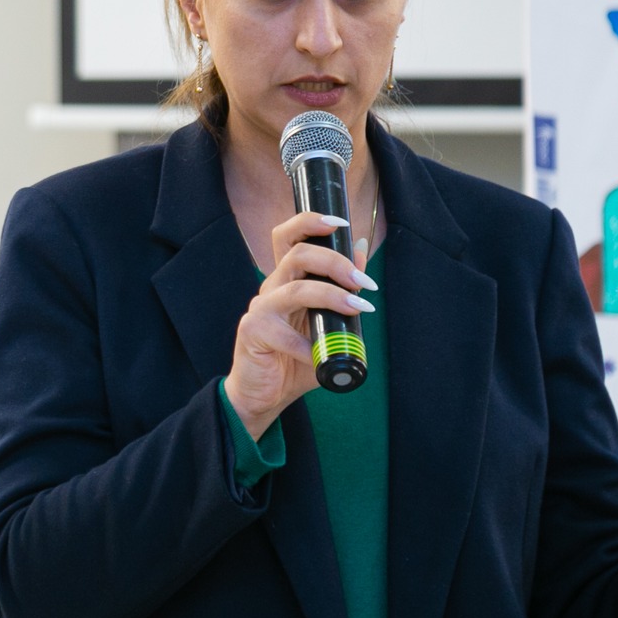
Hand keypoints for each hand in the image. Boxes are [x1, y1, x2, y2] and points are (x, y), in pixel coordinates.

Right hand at [222, 211, 376, 439]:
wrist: (265, 395)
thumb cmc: (296, 359)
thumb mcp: (328, 324)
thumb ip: (343, 290)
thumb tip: (361, 250)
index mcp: (286, 280)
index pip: (288, 236)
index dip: (310, 222)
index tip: (342, 223)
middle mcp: (271, 288)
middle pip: (296, 254)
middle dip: (335, 261)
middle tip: (364, 282)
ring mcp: (260, 309)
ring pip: (296, 288)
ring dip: (331, 295)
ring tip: (357, 307)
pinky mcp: (252, 332)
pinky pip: (285, 333)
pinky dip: (309, 345)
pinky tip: (319, 357)